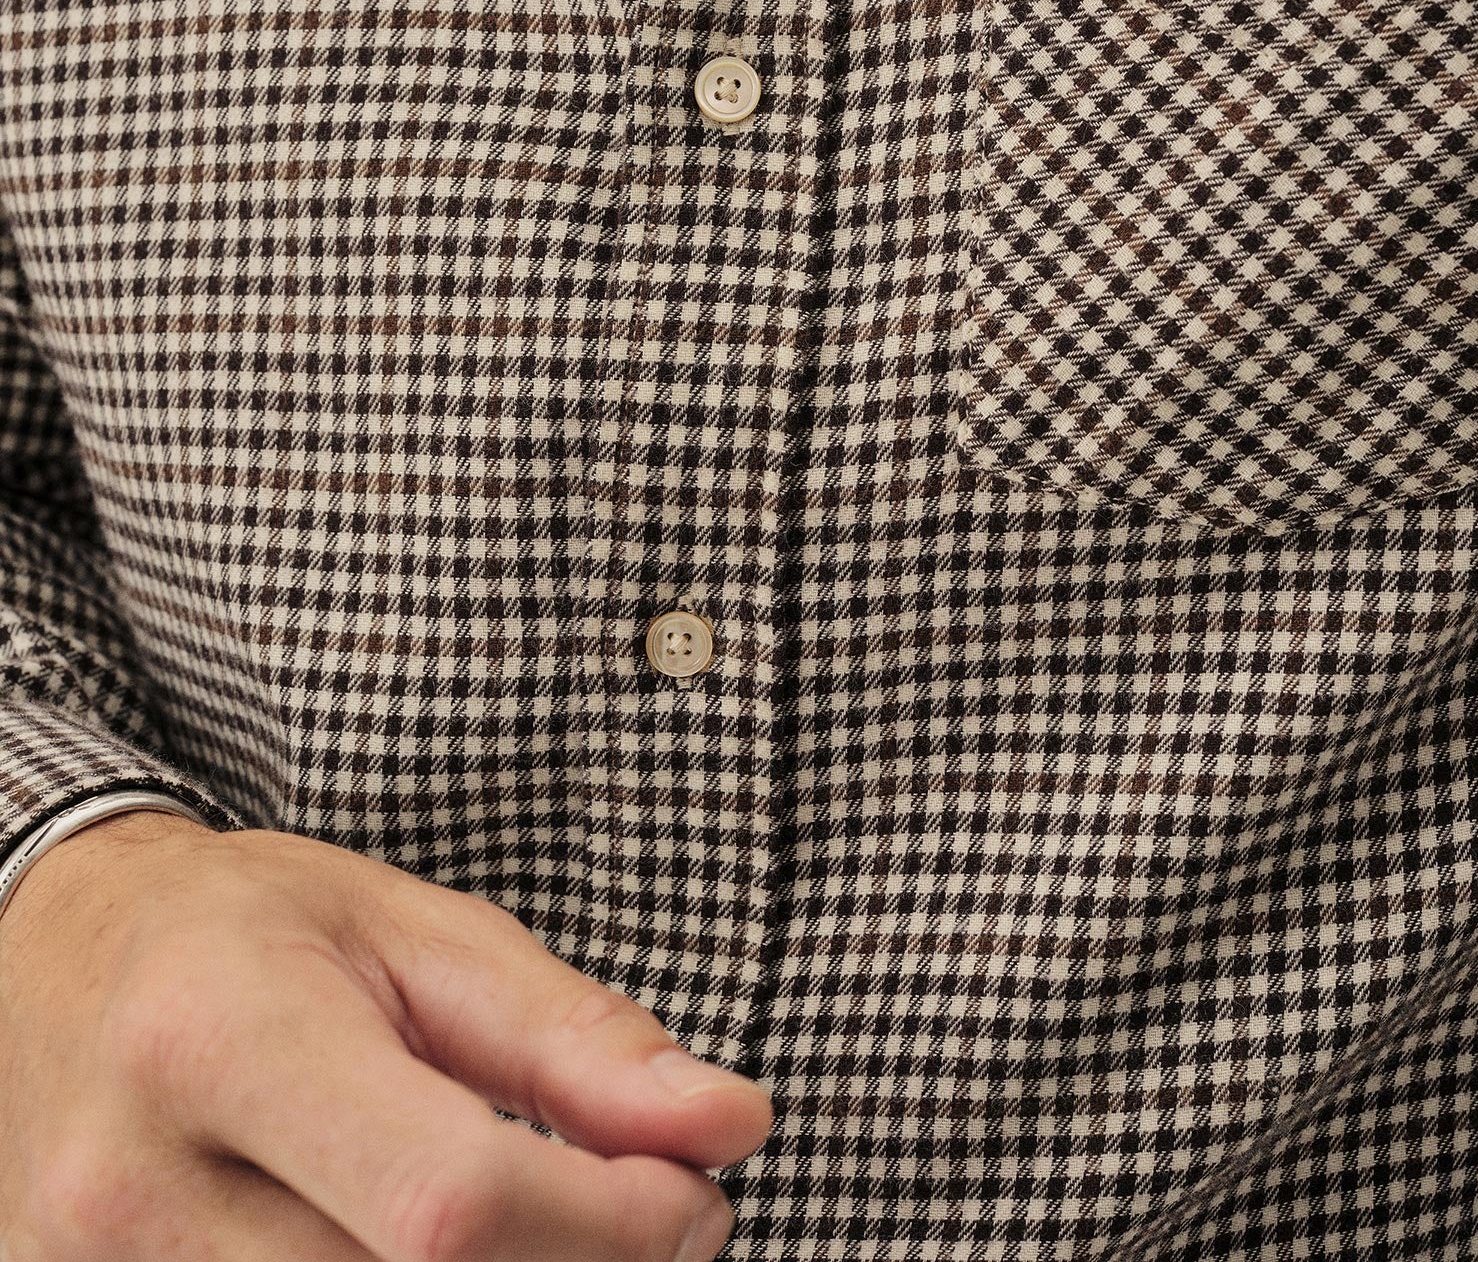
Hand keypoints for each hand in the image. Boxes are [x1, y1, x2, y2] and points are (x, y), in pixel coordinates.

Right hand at [0, 811, 772, 1259]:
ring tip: (547, 1229)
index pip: (445, 1202)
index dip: (604, 1222)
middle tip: (645, 1212)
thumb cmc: (252, 931)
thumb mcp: (423, 935)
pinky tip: (438, 1257)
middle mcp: (133, 1187)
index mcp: (219, 1037)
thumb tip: (727, 1125)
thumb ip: (574, 1041)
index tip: (692, 1192)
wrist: (55, 962)